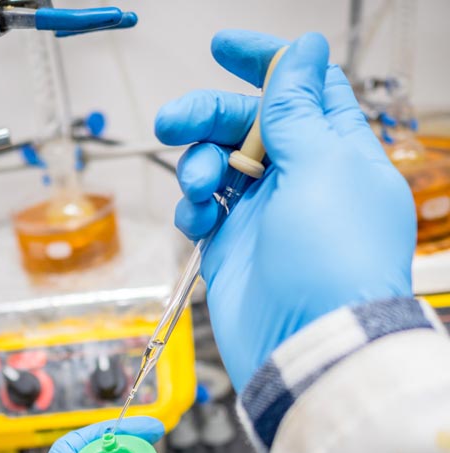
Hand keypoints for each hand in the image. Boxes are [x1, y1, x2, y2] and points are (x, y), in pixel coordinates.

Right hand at [155, 31, 414, 390]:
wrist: (306, 347)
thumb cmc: (331, 261)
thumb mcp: (320, 167)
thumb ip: (299, 109)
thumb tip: (303, 50)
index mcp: (337, 152)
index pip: (303, 89)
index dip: (266, 63)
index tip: (224, 47)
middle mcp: (302, 181)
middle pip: (248, 126)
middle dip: (209, 117)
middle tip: (172, 120)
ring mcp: (265, 216)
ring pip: (218, 166)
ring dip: (198, 167)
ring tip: (198, 189)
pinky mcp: (233, 249)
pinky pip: (203, 211)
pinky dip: (194, 210)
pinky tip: (197, 221)